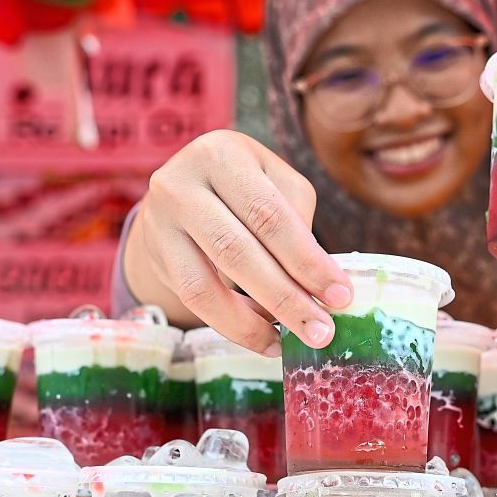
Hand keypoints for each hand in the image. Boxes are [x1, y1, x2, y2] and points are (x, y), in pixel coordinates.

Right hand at [130, 130, 353, 354]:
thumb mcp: (274, 182)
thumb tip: (319, 283)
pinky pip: (193, 299)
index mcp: (222, 154)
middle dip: (285, 297)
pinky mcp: (156, 256)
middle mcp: (181, 183)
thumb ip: (297, 220)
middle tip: (322, 331)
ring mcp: (161, 221)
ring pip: (205, 284)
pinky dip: (232, 324)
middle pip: (237, 251)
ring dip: (254, 322)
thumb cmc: (244, 186)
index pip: (269, 215)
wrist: (179, 193)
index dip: (307, 261)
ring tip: (291, 342)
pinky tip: (264, 337)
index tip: (341, 296)